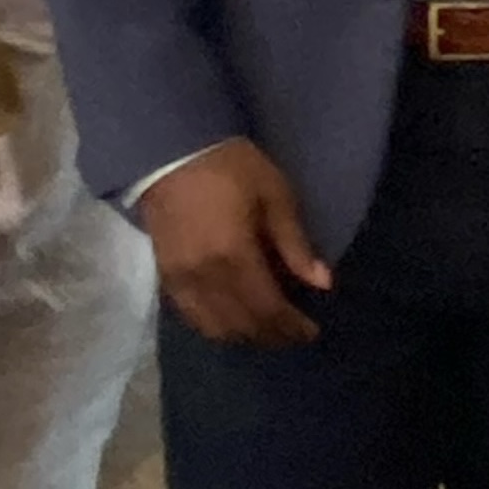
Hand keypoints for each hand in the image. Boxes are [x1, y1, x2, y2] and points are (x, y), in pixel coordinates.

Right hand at [140, 139, 332, 347]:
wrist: (171, 152)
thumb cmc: (230, 167)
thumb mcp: (274, 195)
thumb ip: (295, 243)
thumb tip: (322, 283)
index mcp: (234, 256)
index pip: (268, 309)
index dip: (292, 327)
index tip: (312, 331)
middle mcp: (205, 278)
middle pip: (243, 325)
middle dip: (272, 335)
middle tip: (294, 333)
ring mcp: (181, 281)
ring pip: (215, 328)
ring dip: (245, 336)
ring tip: (268, 329)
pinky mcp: (166, 277)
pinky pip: (192, 317)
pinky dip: (216, 326)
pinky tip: (233, 320)